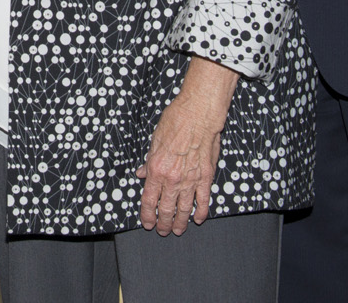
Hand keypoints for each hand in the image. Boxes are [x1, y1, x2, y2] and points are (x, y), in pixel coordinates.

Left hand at [136, 101, 223, 234]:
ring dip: (180, 222)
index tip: (147, 223)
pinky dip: (201, 212)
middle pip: (166, 209)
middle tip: (162, 231)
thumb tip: (142, 174)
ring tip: (177, 230)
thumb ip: (149, 162)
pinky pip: (203, 200)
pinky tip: (198, 219)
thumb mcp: (154, 141)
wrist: (198, 116)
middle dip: (163, 223)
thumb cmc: (175, 123)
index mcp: (156, 170)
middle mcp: (172, 179)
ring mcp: (190, 180)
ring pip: (184, 209)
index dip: (147, 215)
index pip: (148, 200)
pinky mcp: (206, 178)